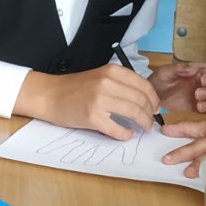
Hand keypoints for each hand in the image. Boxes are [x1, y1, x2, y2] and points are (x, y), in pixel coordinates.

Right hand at [15, 65, 159, 138]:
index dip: (154, 99)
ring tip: (143, 128)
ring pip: (134, 113)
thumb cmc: (75, 88)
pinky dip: (126, 134)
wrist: (50, 95)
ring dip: (143, 123)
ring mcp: (99, 100)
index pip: (143, 85)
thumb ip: (121, 84)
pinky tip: (127, 134)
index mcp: (111, 71)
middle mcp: (107, 83)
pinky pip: (118, 129)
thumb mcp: (100, 76)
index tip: (156, 108)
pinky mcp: (92, 117)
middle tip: (151, 121)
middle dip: (150, 114)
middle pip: (141, 100)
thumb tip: (145, 99)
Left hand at [149, 62, 205, 113]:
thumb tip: (193, 67)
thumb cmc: (159, 83)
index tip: (203, 81)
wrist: (152, 101)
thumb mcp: (165, 73)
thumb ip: (179, 69)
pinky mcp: (204, 110)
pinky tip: (201, 113)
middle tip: (198, 95)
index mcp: (199, 71)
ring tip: (199, 107)